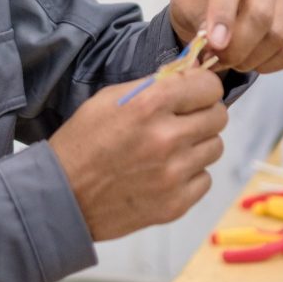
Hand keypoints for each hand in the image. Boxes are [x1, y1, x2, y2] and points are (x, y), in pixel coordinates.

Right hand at [50, 68, 226, 240]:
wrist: (63, 196)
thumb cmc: (83, 142)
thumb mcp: (109, 98)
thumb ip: (152, 87)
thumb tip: (188, 78)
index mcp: (149, 104)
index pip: (208, 87)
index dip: (203, 88)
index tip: (195, 93)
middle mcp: (167, 138)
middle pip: (218, 117)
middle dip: (203, 114)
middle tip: (184, 120)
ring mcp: (173, 174)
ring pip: (215, 148)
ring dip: (198, 145)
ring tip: (171, 148)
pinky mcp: (175, 203)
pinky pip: (205, 179)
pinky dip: (191, 175)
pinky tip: (166, 173)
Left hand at [167, 0, 282, 74]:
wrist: (213, 6)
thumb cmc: (198, 0)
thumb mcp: (185, 5)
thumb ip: (197, 20)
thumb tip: (215, 43)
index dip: (222, 14)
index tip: (214, 43)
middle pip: (260, 13)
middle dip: (236, 47)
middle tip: (216, 60)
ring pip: (276, 36)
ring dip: (249, 59)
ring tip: (229, 59)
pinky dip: (268, 65)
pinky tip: (249, 60)